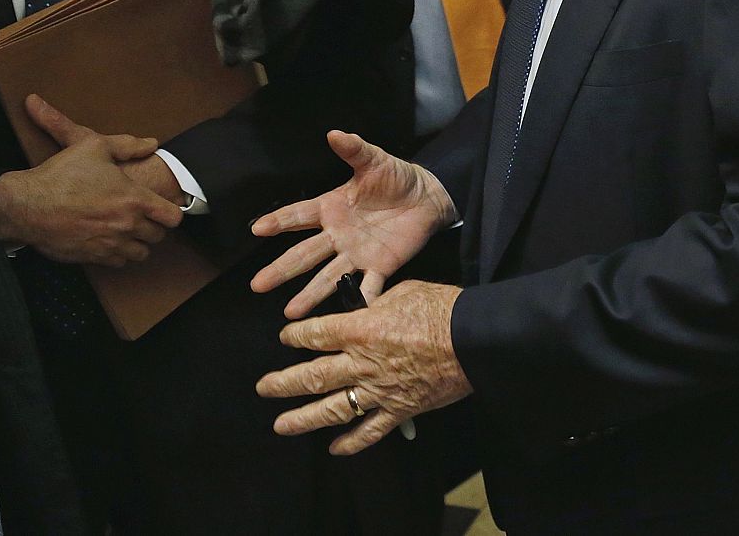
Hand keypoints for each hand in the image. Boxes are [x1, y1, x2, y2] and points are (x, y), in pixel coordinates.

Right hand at [0, 95, 183, 265]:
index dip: (171, 211)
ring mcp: (111, 243)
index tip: (163, 208)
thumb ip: (127, 144)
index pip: (173, 216)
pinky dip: (119, 254)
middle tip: (143, 218)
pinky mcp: (94, 257)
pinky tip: (111, 241)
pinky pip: (119, 262)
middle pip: (159, 235)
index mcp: (134, 198)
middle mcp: (127, 224)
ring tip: (129, 231)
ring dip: (138, 243)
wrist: (26, 205)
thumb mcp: (94, 146)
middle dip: (154, 226)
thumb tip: (151, 144)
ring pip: (141, 253)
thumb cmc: (60, 174)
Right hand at [250, 130, 456, 317]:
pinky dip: (360, 300)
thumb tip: (334, 133)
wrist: (428, 197)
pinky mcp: (380, 266)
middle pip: (304, 255)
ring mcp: (356, 254)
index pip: (298, 216)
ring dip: (310, 294)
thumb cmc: (396, 177)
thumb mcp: (375, 160)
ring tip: (291, 314)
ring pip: (329, 277)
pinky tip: (348, 318)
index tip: (257, 229)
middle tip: (258, 285)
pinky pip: (368, 286)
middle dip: (281, 269)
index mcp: (331, 208)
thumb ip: (354, 149)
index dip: (279, 221)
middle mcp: (337, 235)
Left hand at [256, 280, 469, 454]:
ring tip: (281, 424)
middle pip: (312, 375)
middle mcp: (361, 362)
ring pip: (332, 408)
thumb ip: (378, 302)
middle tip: (264, 387)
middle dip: (283, 382)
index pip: (316, 334)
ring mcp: (378, 390)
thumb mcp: (405, 291)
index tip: (285, 337)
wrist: (474, 339)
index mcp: (360, 329)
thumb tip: (368, 306)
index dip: (296, 336)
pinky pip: (370, 431)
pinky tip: (335, 448)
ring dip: (302, 418)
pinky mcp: (399, 409)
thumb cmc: (442, 308)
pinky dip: (351, 442)